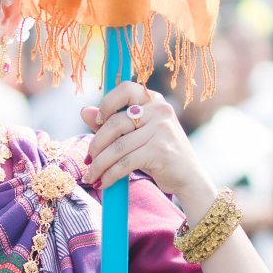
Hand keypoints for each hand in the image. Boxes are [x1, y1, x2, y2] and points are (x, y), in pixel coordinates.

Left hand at [81, 82, 213, 218]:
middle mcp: (160, 111)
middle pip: (116, 122)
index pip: (126, 89)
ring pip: (118, 146)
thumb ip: (111, 122)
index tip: (98, 120)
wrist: (189, 178)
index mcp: (154, 100)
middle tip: (88, 159)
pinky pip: (126, 162)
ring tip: (91, 176)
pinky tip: (104, 183)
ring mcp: (162, 130)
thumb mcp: (137, 135)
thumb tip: (84, 111)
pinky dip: (110, 175)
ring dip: (100, 164)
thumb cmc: (159, 153)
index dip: (107, 103)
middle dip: (97, 144)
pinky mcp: (160, 151)